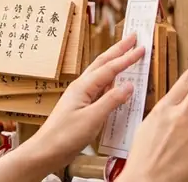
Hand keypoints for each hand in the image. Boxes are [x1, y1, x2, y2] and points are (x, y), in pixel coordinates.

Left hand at [0, 35, 143, 181]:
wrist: (47, 150)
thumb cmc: (65, 135)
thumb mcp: (93, 118)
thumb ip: (111, 101)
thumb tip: (129, 86)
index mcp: (84, 86)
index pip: (110, 68)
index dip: (127, 57)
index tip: (141, 47)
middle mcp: (82, 87)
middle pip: (103, 63)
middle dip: (119, 50)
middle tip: (133, 37)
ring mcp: (81, 96)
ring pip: (101, 73)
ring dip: (114, 61)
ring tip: (126, 52)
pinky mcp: (82, 106)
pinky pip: (100, 88)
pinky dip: (111, 80)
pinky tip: (117, 83)